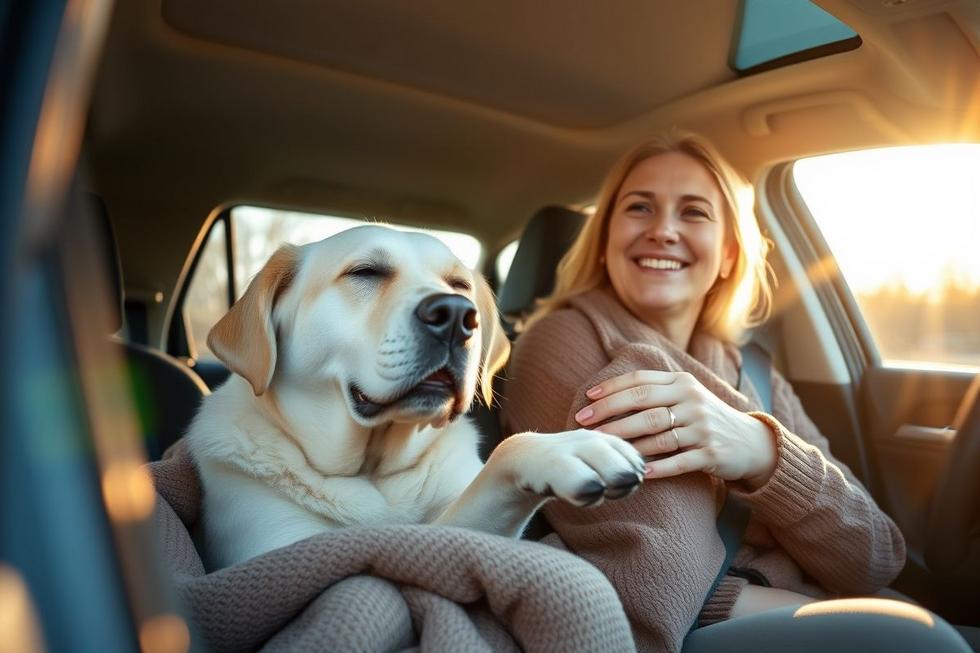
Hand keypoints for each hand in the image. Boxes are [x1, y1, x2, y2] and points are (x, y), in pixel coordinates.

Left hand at [574, 370, 776, 488]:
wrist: (750, 442)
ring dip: (627, 443)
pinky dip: (659, 467)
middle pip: (644, 405)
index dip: (612, 388)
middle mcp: (693, 401)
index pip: (641, 381)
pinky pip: (679, 461)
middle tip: (584, 424)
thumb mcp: (685, 395)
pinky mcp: (711, 454)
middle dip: (610, 414)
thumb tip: (606, 394)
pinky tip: (639, 472)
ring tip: (603, 449)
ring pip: (658, 434)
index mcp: (682, 383)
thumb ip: (655, 390)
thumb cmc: (705, 418)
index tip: (587, 398)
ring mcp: (703, 428)